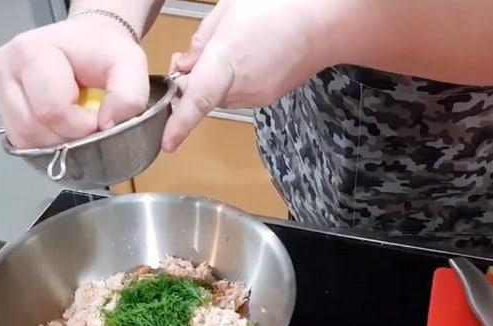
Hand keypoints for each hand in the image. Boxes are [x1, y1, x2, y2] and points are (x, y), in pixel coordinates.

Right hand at [0, 14, 148, 148]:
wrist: (89, 43)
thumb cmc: (106, 52)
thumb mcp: (131, 65)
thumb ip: (129, 95)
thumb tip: (106, 125)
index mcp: (31, 52)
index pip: (52, 110)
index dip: (82, 125)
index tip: (99, 115)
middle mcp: (6, 67)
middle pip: (32, 129)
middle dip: (68, 137)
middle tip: (89, 122)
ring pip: (24, 139)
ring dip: (56, 143)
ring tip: (76, 124)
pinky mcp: (2, 106)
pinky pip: (21, 140)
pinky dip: (46, 142)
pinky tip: (62, 127)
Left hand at [161, 0, 343, 151]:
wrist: (325, 22)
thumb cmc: (278, 6)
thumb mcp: (228, 10)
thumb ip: (201, 40)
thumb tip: (187, 65)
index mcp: (226, 60)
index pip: (198, 100)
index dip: (180, 123)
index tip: (167, 144)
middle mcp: (242, 85)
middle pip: (204, 95)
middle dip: (194, 80)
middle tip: (194, 56)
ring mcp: (258, 95)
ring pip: (222, 94)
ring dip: (216, 79)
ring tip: (234, 48)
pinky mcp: (269, 97)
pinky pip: (240, 93)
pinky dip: (236, 80)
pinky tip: (250, 55)